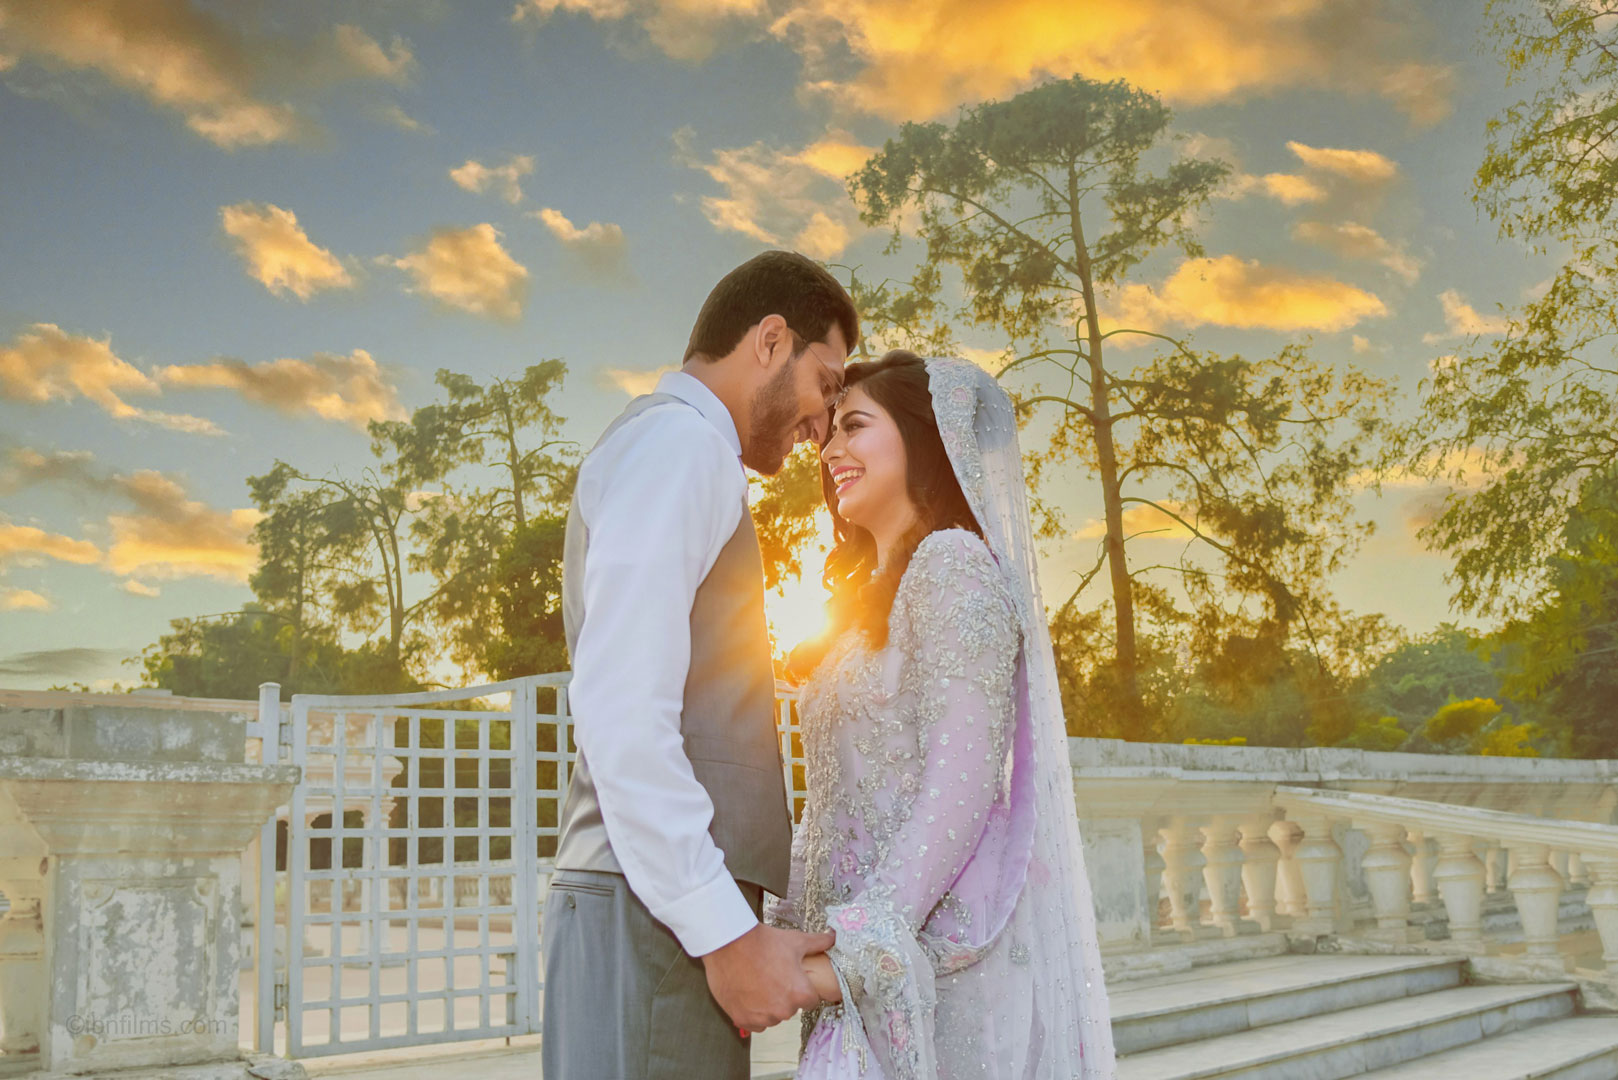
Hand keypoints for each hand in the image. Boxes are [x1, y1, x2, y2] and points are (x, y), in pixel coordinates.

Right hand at [701, 923, 835, 1033]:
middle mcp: (783, 1010)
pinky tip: (748, 994)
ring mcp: (762, 1017)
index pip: (811, 1000)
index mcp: (800, 994)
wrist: (729, 944)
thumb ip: (818, 943)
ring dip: (768, 1006)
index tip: (793, 979)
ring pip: (773, 1017)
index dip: (803, 988)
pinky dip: (753, 1013)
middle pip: (791, 1009)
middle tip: (773, 977)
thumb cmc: (763, 943)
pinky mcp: (743, 1019)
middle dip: (785, 996)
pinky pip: (755, 1023)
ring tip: (759, 983)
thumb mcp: (795, 941)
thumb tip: (832, 938)